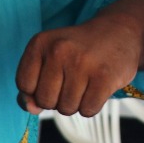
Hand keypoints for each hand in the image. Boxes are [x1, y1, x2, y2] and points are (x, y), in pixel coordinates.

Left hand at [15, 16, 143, 116]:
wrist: (119, 31)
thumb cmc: (79, 49)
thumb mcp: (48, 56)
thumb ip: (31, 84)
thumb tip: (31, 108)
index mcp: (40, 42)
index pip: (24, 84)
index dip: (37, 89)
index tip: (51, 78)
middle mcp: (59, 50)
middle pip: (45, 101)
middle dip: (57, 99)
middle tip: (71, 80)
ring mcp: (82, 63)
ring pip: (66, 108)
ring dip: (75, 103)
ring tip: (85, 82)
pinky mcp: (104, 77)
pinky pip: (87, 110)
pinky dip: (91, 105)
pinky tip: (97, 87)